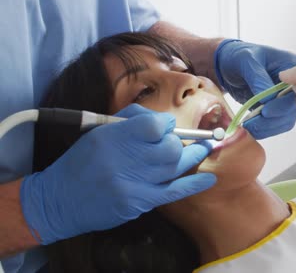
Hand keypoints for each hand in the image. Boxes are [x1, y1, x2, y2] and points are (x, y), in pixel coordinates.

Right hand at [20, 104, 215, 243]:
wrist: (59, 199)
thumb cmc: (82, 161)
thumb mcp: (98, 130)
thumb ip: (132, 120)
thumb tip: (164, 121)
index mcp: (113, 136)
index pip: (154, 125)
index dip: (166, 125)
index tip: (166, 128)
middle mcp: (124, 159)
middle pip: (170, 146)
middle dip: (179, 142)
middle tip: (179, 142)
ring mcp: (133, 183)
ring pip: (175, 166)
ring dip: (193, 156)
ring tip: (205, 148)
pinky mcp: (138, 202)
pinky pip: (174, 191)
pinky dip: (195, 184)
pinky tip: (210, 178)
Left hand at [214, 40, 295, 138]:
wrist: (226, 64)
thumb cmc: (237, 55)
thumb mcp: (246, 60)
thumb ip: (257, 78)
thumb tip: (268, 98)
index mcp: (291, 66)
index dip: (282, 104)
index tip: (265, 111)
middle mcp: (292, 84)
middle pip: (292, 109)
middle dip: (272, 119)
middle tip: (252, 123)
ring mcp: (284, 97)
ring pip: (285, 120)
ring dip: (267, 127)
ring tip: (248, 127)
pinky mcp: (274, 108)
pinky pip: (275, 124)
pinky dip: (264, 129)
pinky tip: (251, 128)